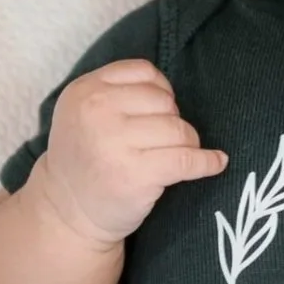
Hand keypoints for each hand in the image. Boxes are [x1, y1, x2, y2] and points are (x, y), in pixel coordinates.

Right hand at [28, 59, 227, 247]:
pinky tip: (215, 163)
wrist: (68, 211)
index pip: (144, 71)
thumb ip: (118, 91)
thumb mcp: (83, 112)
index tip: (159, 112)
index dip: (161, 90)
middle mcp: (96, 112)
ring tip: (174, 157)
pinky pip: (188, 160)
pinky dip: (207, 162)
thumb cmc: (86, 158)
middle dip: (172, 120)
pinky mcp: (136, 175)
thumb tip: (172, 93)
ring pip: (179, 130)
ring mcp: (114, 143)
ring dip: (187, 144)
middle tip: (159, 143)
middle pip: (165, 101)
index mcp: (84, 90)